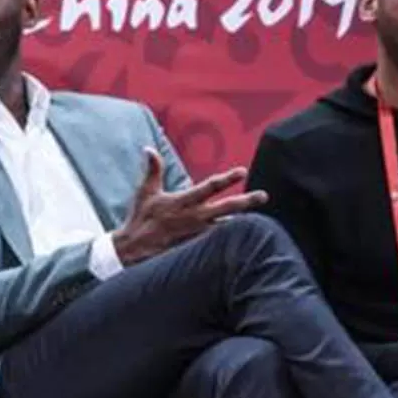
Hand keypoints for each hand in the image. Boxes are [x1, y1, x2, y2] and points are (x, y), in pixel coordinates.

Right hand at [111, 149, 267, 265]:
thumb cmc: (141, 218)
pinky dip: (230, 236)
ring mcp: (196, 233)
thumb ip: (153, 170)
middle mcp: (193, 217)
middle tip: (263, 195)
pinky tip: (244, 236)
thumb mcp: (145, 192)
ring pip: (226, 226)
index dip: (226, 179)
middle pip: (225, 208)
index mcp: (182, 201)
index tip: (242, 171)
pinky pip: (217, 239)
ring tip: (261, 220)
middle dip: (246, 201)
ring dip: (242, 221)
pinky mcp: (195, 245)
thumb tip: (149, 148)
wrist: (134, 249)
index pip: (209, 187)